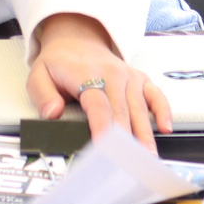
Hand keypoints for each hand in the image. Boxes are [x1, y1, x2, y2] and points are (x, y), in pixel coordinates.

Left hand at [26, 13, 171, 152]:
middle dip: (125, 140)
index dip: (102, 128)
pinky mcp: (140, 79)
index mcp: (85, 74)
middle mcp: (111, 74)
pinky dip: (164, 111)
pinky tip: (166, 128)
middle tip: (128, 164)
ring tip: (147, 157)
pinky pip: (156, 95)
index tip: (104, 148)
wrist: (75, 39)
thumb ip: (43, 95)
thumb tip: (53, 113)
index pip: (97, 106)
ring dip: (144, 134)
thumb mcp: (38, 74)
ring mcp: (128, 76)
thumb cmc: (59, 62)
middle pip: (121, 112)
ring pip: (139, 109)